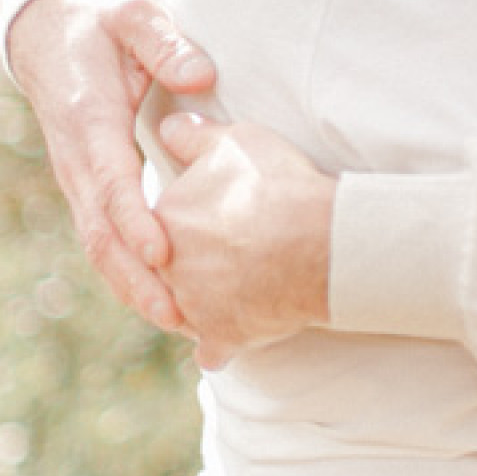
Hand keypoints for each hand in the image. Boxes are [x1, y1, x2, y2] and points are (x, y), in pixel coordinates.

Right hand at [7, 0, 216, 331]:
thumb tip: (200, 77)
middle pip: (100, 231)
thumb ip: (164, 43)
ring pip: (97, 243)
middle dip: (136, 277)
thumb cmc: (95, 23)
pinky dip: (125, 273)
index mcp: (90, 119)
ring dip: (131, 286)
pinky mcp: (85, 187)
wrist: (42, 35)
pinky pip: (101, 237)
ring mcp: (76, 178)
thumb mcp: (131, 15)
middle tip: (178, 314)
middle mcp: (76, 159)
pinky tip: (159, 300)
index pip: (111, 181)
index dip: (134, 220)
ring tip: (176, 323)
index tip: (162, 253)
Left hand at [154, 113, 335, 368]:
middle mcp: (167, 266)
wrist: (318, 241)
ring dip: (197, 305)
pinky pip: (213, 349)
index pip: (158, 220)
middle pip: (166, 268)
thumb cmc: (277, 186)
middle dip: (184, 264)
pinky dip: (218, 348)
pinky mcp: (222, 335)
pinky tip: (223, 346)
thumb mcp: (235, 141)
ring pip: (184, 309)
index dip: (185, 217)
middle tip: (218, 253)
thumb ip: (192, 135)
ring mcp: (193, 305)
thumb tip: (166, 126)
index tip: (207, 215)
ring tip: (226, 291)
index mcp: (163, 218)